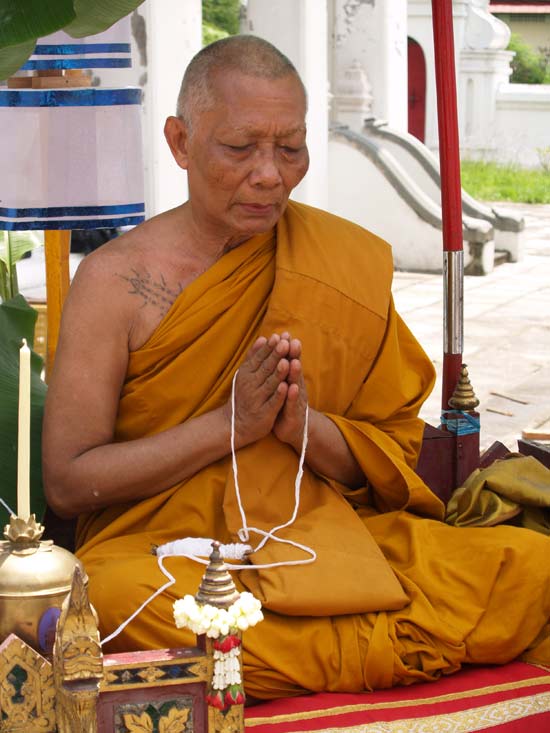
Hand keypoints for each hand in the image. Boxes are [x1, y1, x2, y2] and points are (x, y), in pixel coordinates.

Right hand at [223, 334, 290, 447]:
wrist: (236, 424)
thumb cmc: (243, 395)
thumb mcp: (245, 374)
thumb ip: (254, 356)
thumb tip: (263, 338)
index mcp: (246, 373)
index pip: (259, 358)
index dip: (269, 348)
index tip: (278, 336)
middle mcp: (250, 385)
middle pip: (266, 368)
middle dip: (276, 356)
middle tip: (285, 343)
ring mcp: (257, 399)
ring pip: (270, 384)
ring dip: (278, 373)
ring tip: (286, 362)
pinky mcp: (264, 413)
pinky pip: (272, 402)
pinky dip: (279, 394)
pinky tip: (285, 387)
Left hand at [273, 337, 308, 451]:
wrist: (291, 428)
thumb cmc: (284, 402)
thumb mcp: (281, 384)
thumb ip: (280, 367)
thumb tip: (276, 347)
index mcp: (290, 379)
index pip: (289, 360)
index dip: (288, 348)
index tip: (285, 334)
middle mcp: (296, 386)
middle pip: (294, 369)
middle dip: (293, 355)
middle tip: (292, 342)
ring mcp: (297, 399)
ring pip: (296, 384)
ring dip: (295, 373)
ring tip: (294, 362)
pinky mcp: (294, 413)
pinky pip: (292, 403)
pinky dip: (292, 395)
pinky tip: (292, 388)